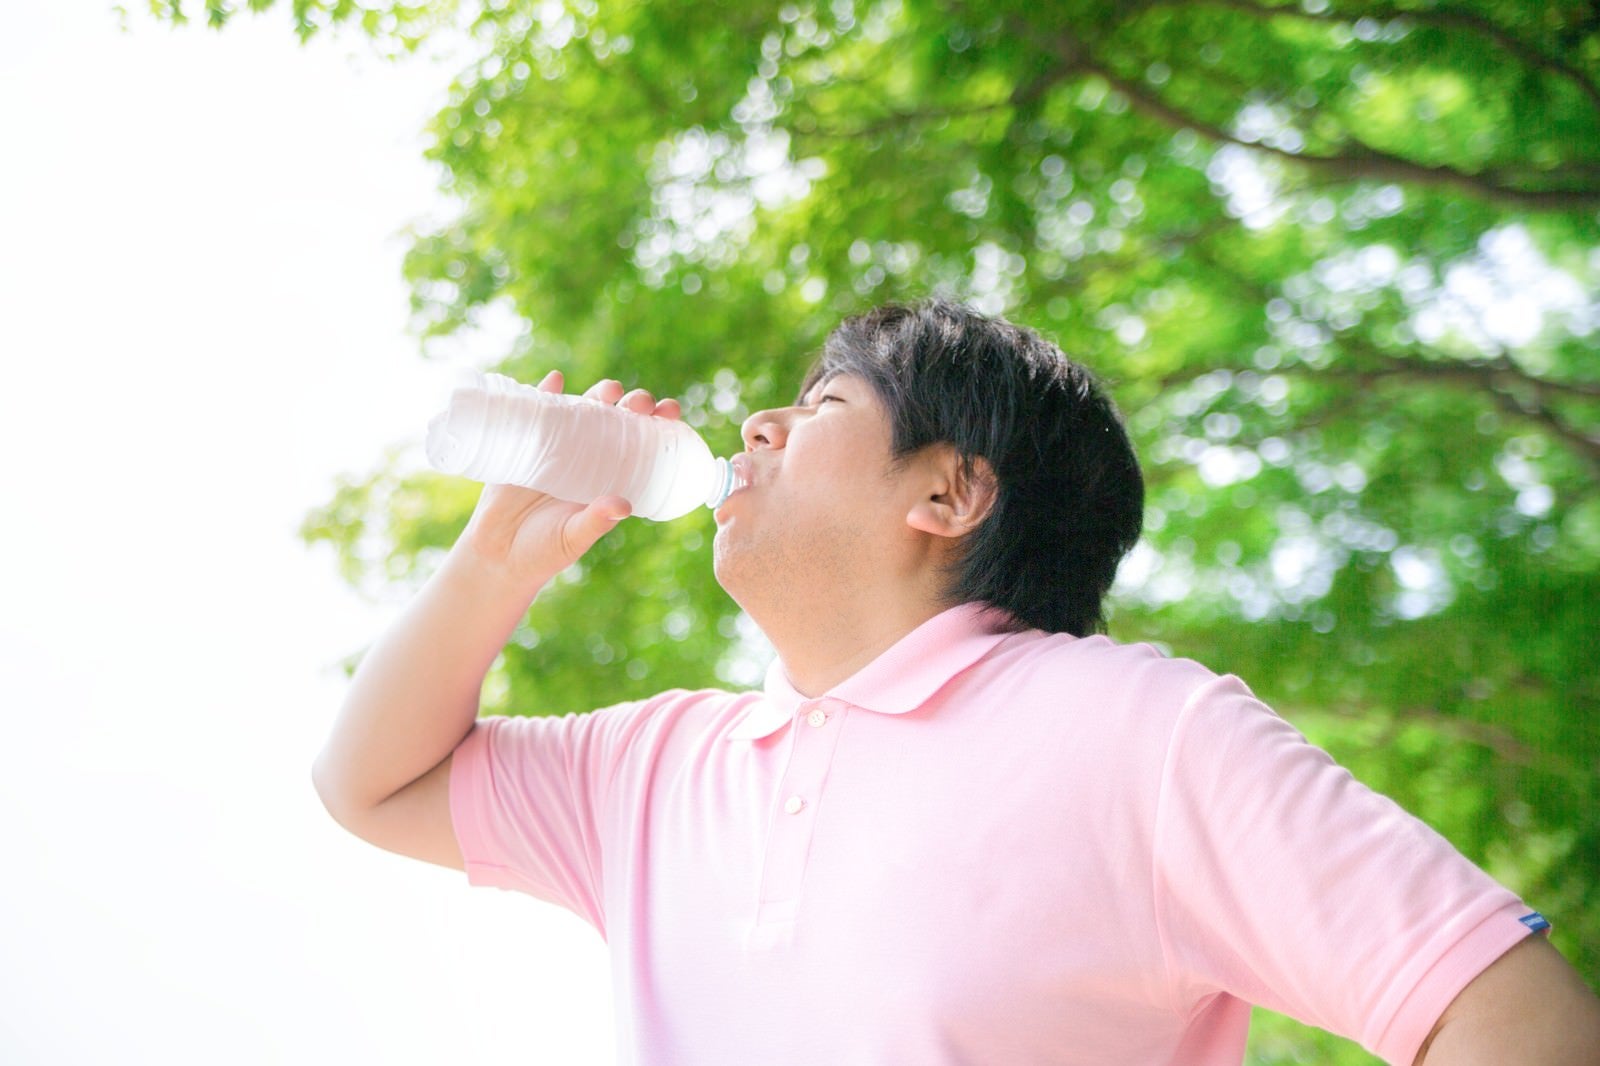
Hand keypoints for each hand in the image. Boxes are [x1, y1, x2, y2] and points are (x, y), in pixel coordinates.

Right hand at [455, 371, 681, 587]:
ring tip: (609, 390)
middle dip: (633, 405)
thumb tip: (623, 506)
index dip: (658, 426)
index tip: (671, 412)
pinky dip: (544, 393)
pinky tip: (555, 380)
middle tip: (639, 402)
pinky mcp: (525, 444)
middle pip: (616, 421)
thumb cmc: (543, 551)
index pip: (641, 446)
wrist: (496, 555)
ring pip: (583, 411)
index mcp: (607, 479)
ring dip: (598, 395)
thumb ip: (596, 521)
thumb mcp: (573, 538)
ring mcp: (556, 447)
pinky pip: (536, 412)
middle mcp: (587, 457)